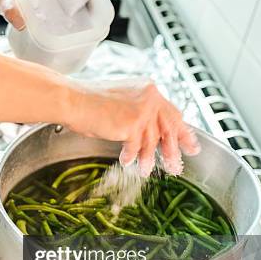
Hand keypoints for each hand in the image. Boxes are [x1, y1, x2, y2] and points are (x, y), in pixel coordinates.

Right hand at [67, 78, 200, 176]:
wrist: (73, 101)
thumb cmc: (87, 103)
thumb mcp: (119, 104)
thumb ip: (136, 115)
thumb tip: (145, 134)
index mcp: (147, 89)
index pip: (171, 112)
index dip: (181, 130)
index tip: (188, 143)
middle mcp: (150, 96)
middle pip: (170, 126)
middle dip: (174, 149)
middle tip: (177, 164)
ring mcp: (143, 109)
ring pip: (153, 140)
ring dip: (149, 158)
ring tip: (146, 170)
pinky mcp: (133, 122)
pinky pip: (136, 145)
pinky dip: (131, 155)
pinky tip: (125, 160)